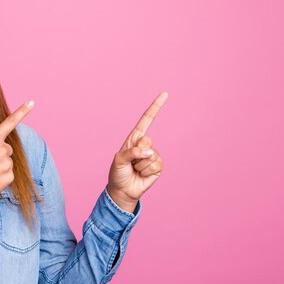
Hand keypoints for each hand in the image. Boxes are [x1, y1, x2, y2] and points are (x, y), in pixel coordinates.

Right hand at [0, 100, 34, 207]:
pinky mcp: (9, 176)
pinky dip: (1, 177)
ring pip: (8, 162)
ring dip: (0, 167)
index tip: (31, 102)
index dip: (21, 112)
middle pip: (7, 149)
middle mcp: (2, 150)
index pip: (9, 123)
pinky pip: (8, 174)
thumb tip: (4, 152)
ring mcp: (7, 163)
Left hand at [106, 92, 167, 211]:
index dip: (156, 107)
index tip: (165, 94)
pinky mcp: (158, 166)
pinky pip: (155, 165)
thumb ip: (132, 153)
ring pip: (151, 156)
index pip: (147, 120)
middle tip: (131, 163)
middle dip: (137, 153)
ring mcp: (153, 155)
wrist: (122, 190)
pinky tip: (142, 174)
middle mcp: (145, 145)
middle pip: (147, 141)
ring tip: (135, 169)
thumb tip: (149, 152)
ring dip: (140, 165)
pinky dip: (146, 171)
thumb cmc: (118, 173)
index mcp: (135, 138)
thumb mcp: (119, 160)